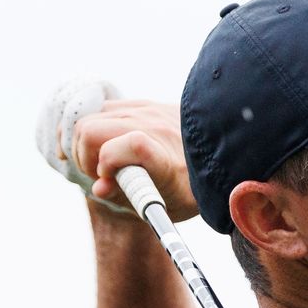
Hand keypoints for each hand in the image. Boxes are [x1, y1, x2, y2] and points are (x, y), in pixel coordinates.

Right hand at [73, 100, 197, 221]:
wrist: (223, 159)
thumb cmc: (191, 189)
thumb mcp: (166, 204)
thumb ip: (128, 196)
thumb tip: (98, 187)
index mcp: (167, 158)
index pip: (132, 145)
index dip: (107, 162)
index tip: (107, 179)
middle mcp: (157, 128)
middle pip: (91, 128)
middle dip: (84, 155)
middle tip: (99, 174)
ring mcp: (151, 111)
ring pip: (93, 116)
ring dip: (87, 141)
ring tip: (104, 162)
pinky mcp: (147, 103)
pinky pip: (106, 108)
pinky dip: (97, 126)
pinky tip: (106, 144)